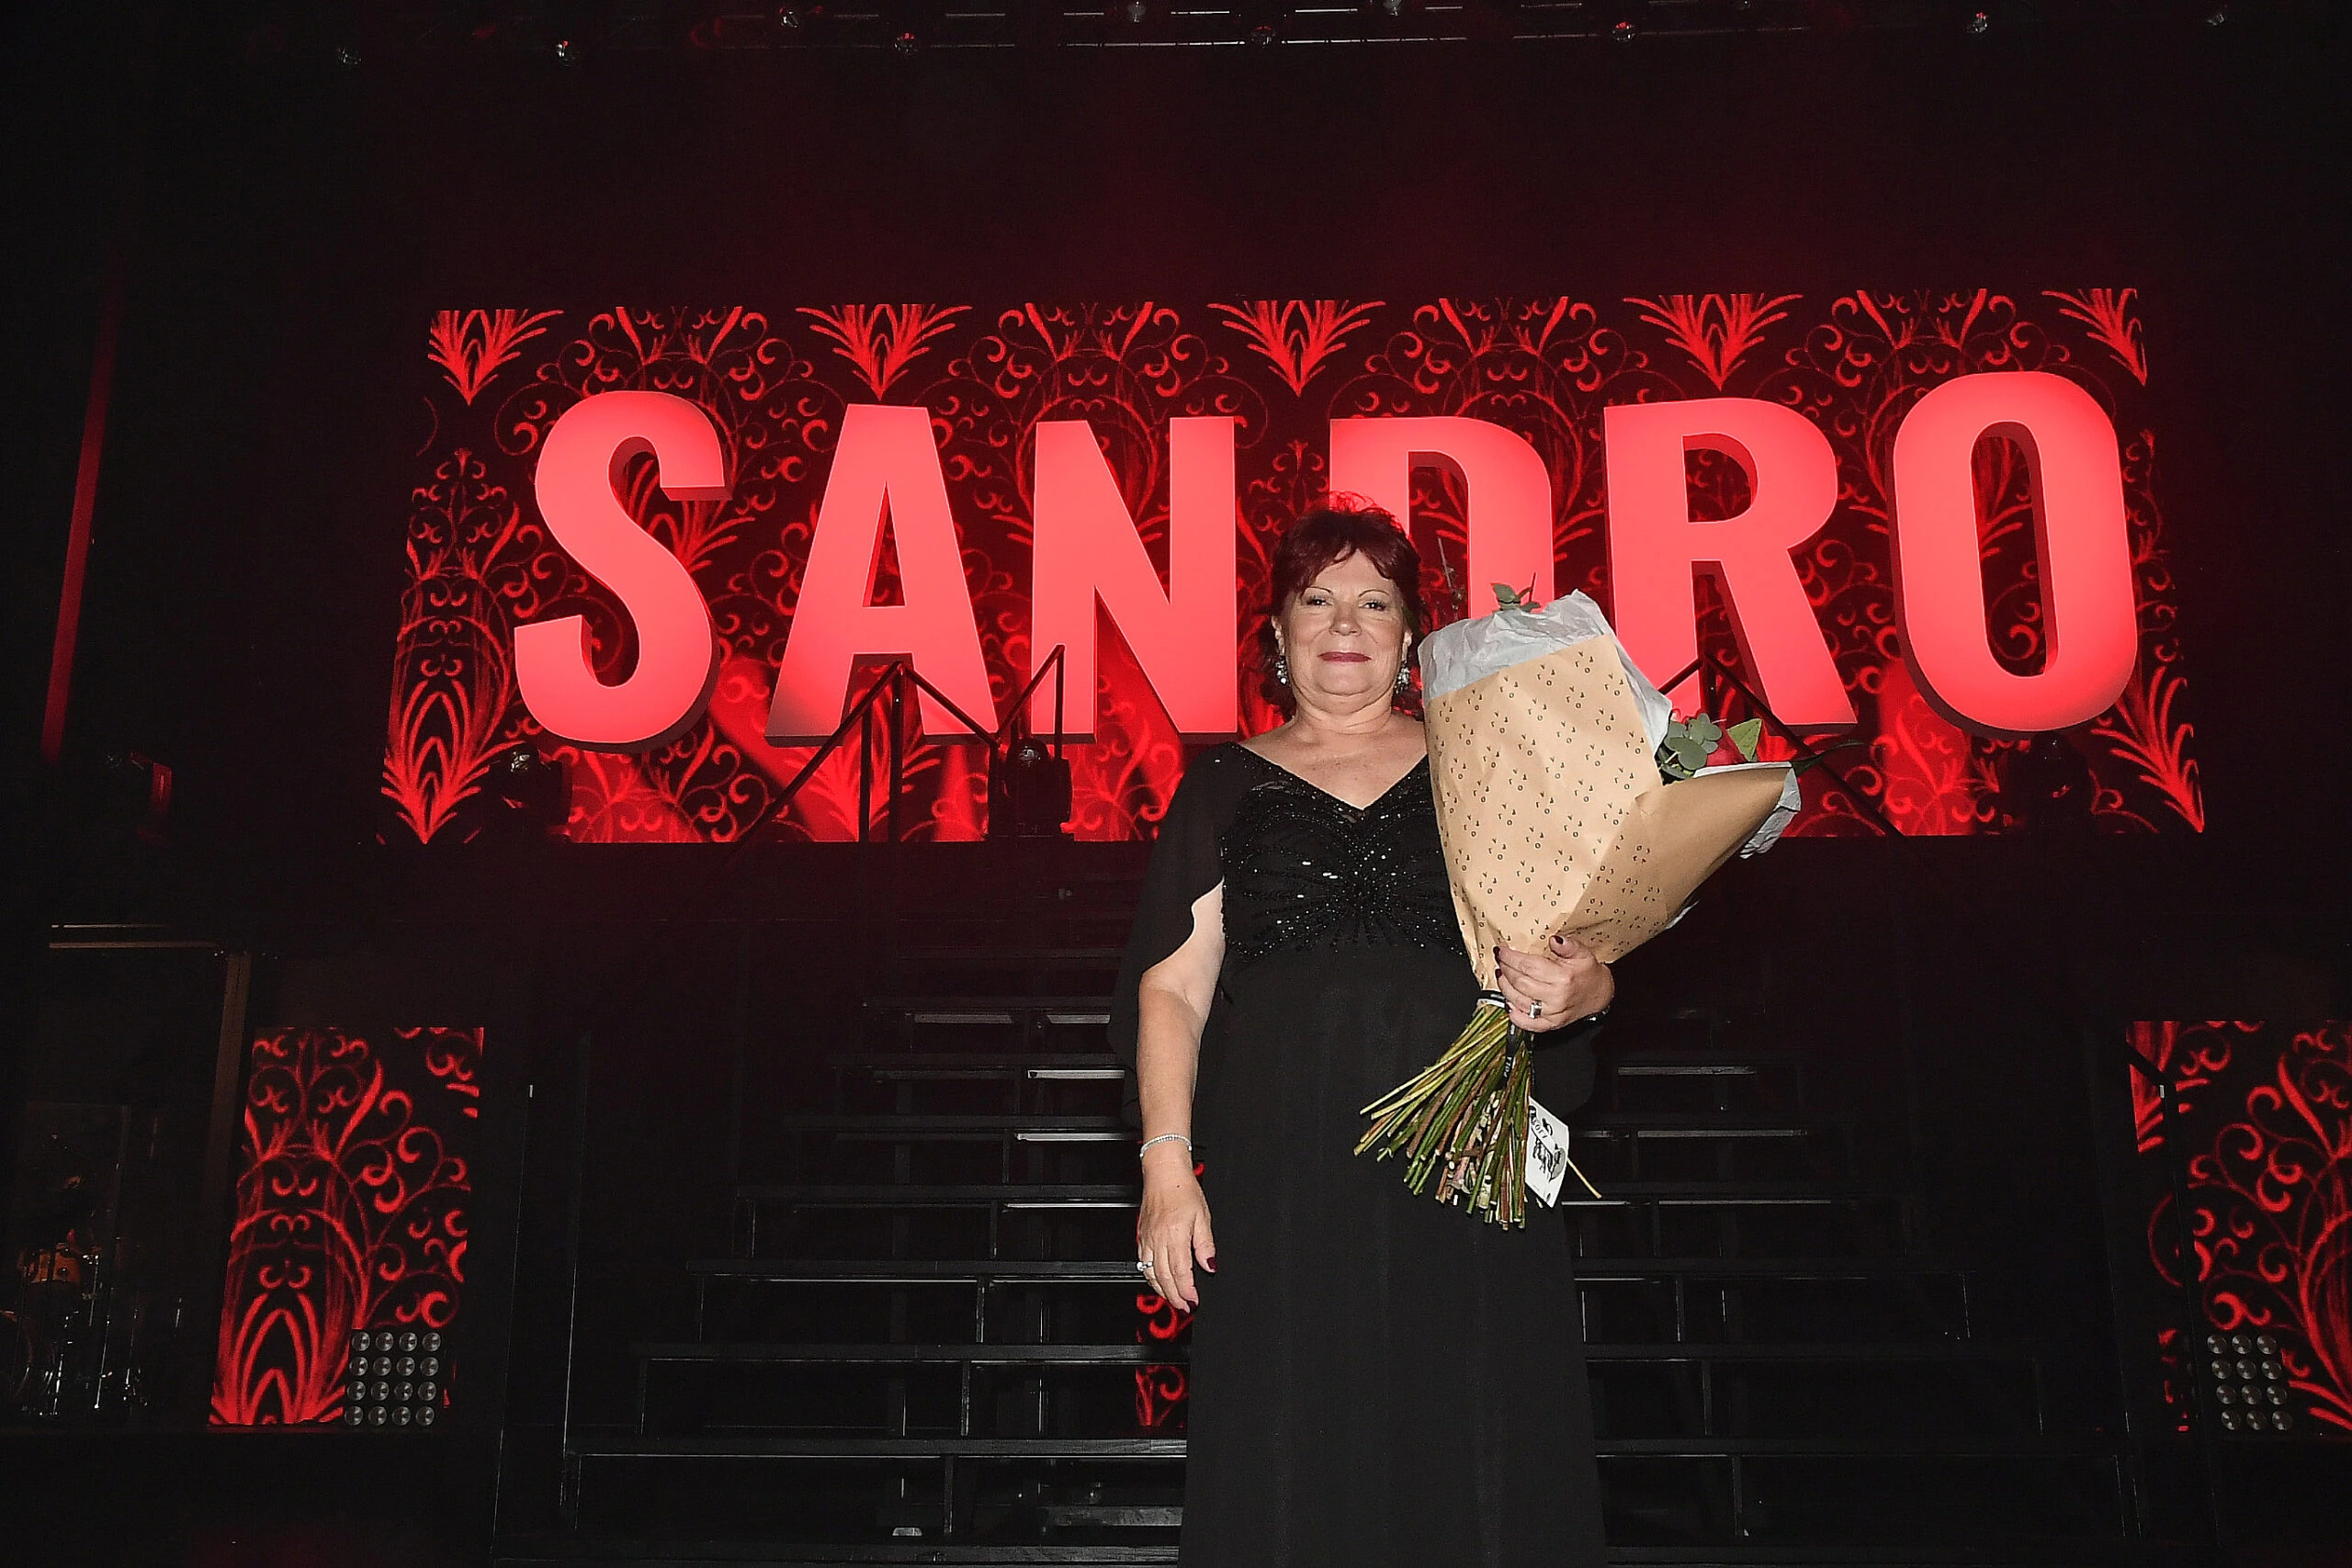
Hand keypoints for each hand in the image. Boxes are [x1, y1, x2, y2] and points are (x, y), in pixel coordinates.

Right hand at [1137, 1144, 1215, 1308]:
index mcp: (1175, 1235)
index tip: (1194, 1301)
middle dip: (1175, 1296)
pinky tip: (1157, 1281)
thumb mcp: (1203, 1216)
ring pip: (1150, 1272)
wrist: (1163, 1173)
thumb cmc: (1182, 1189)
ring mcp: (1147, 1238)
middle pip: (1164, 1277)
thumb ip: (1205, 1244)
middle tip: (1184, 1307)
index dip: (1187, 1291)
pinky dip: (1150, 1276)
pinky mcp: (1142, 1235)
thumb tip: (1210, 1265)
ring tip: (1173, 1299)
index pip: (1180, 1272)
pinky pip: (1142, 1261)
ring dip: (1162, 1289)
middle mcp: (1158, 1239)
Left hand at [1495, 934, 1613, 1032]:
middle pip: (1520, 983)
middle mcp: (1556, 997)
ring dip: (1504, 988)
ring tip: (1501, 975)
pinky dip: (1514, 1015)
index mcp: (1563, 978)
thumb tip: (1554, 939)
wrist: (1599, 995)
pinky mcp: (1550, 1025)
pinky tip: (1508, 1002)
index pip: (1528, 966)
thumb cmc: (1587, 973)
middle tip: (1500, 960)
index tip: (1502, 950)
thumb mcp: (1582, 953)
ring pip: (1519, 1001)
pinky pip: (1527, 1023)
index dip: (1511, 957)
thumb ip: (1568, 945)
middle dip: (1505, 969)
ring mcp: (1552, 1013)